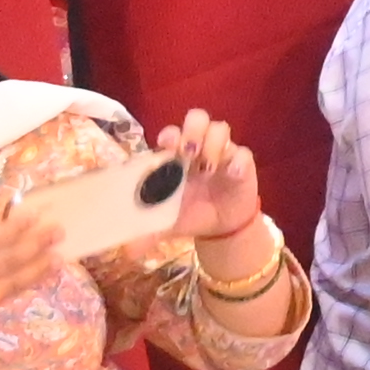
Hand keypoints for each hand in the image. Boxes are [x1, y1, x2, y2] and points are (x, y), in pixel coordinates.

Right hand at [0, 199, 75, 369]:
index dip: (11, 229)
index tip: (33, 212)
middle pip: (2, 263)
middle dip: (33, 244)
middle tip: (58, 226)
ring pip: (7, 284)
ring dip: (36, 266)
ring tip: (61, 250)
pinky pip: (1, 298)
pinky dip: (24, 284)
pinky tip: (42, 271)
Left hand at [155, 107, 267, 250]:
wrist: (220, 227)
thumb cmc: (190, 214)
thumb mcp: (166, 223)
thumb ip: (148, 231)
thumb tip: (127, 251)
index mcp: (176, 156)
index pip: (172, 133)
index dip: (170, 135)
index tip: (167, 146)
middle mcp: (199, 147)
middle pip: (197, 118)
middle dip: (192, 130)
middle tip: (189, 152)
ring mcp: (222, 152)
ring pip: (220, 128)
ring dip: (213, 144)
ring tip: (207, 168)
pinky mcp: (242, 163)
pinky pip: (243, 154)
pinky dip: (237, 161)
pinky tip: (231, 174)